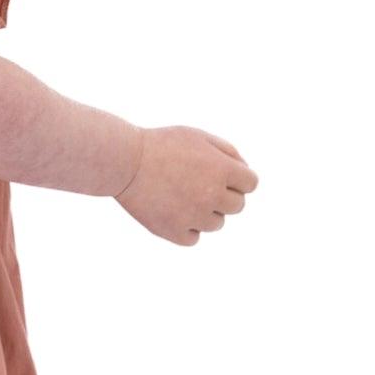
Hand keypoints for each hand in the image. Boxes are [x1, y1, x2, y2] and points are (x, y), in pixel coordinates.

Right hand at [115, 126, 257, 245]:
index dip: (237, 178)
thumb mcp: (198, 136)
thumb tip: (245, 173)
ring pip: (217, 223)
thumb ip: (228, 152)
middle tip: (197, 183)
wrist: (123, 161)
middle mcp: (212, 195)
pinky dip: (186, 228)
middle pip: (237, 206)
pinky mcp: (174, 232)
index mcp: (222, 169)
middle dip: (223, 195)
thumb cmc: (161, 144)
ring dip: (205, 212)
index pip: (251, 184)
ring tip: (181, 196)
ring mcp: (193, 216)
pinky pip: (194, 238)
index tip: (218, 173)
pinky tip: (172, 211)